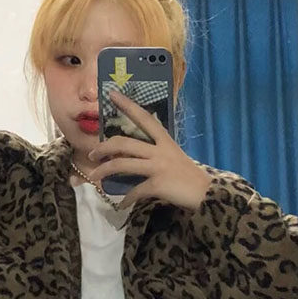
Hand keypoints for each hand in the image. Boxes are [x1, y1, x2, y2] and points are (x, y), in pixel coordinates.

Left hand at [87, 89, 211, 210]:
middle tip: (92, 153)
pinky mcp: (158, 184)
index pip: (144, 118)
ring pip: (123, 165)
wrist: (205, 193)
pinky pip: (135, 191)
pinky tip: (121, 204)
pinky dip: (126, 199)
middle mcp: (160, 150)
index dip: (127, 105)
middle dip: (104, 148)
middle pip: (124, 143)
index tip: (111, 94)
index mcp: (164, 140)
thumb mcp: (173, 156)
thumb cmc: (189, 175)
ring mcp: (158, 167)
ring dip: (105, 171)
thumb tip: (132, 156)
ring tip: (95, 177)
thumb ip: (156, 152)